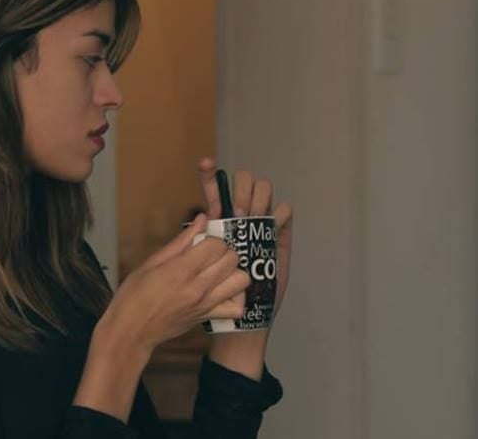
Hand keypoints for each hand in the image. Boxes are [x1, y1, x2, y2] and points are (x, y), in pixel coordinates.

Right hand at [95, 214, 251, 359]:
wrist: (130, 332)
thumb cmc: (134, 297)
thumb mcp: (152, 262)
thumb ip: (181, 241)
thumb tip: (201, 219)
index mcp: (181, 270)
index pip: (217, 245)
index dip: (213, 239)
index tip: (204, 242)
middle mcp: (198, 287)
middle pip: (232, 259)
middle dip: (225, 251)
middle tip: (211, 254)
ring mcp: (205, 304)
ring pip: (241, 281)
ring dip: (234, 272)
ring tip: (219, 271)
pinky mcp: (208, 318)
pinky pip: (237, 309)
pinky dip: (236, 299)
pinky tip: (223, 292)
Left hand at [197, 157, 292, 319]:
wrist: (244, 314)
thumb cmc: (218, 290)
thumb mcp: (196, 266)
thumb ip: (193, 242)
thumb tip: (204, 216)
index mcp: (220, 221)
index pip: (214, 191)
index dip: (209, 175)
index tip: (206, 163)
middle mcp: (242, 218)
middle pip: (245, 183)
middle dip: (242, 191)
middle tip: (239, 214)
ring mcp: (262, 224)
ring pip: (264, 191)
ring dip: (259, 199)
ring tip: (253, 220)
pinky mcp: (280, 235)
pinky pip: (284, 212)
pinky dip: (280, 213)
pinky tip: (273, 224)